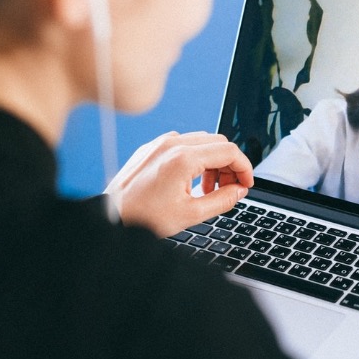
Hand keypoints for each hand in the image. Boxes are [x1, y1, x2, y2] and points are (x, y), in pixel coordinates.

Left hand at [104, 131, 253, 237]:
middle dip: (229, 165)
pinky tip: (190, 181)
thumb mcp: (191, 214)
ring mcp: (160, 143)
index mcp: (183, 158)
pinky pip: (182, 144)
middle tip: (229, 189)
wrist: (111, 216)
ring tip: (209, 190)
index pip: (229, 151)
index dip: (244, 168)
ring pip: (201, 141)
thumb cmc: (144, 217)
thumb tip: (239, 191)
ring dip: (213, 162)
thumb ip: (222, 200)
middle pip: (218, 143)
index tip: (246, 184)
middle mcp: (172, 144)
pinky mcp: (151, 147)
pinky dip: (195, 159)